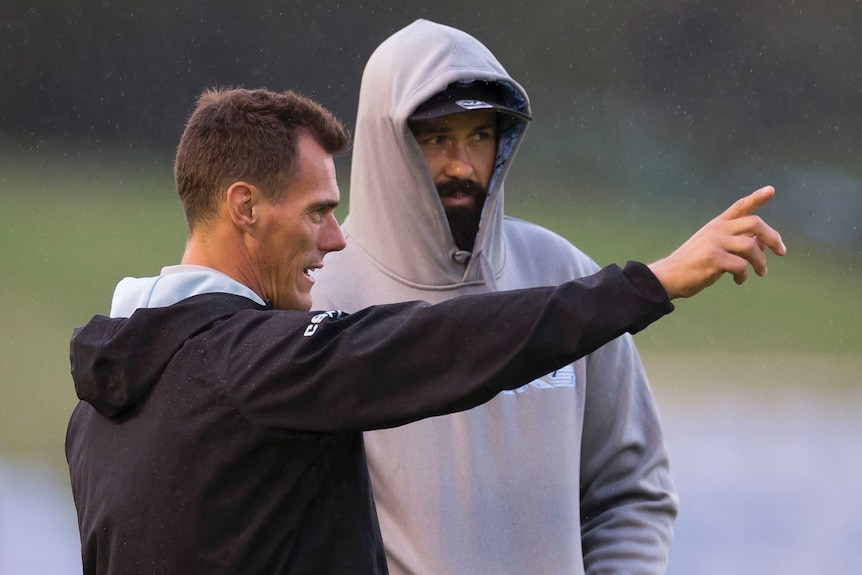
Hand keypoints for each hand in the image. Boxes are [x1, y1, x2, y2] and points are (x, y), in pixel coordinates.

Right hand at [648, 186, 786, 299]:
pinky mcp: (713, 259)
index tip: (771, 190)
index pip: (740, 206)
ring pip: (751, 246)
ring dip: (761, 262)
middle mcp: (717, 230)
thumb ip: (735, 243)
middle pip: (755, 223)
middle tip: (781, 251)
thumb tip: (763, 244)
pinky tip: (738, 280)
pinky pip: (741, 265)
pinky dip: (744, 275)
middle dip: (773, 237)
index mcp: (716, 225)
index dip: (756, 197)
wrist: (667, 276)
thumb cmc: (692, 264)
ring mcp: (715, 243)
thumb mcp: (713, 248)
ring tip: (761, 272)